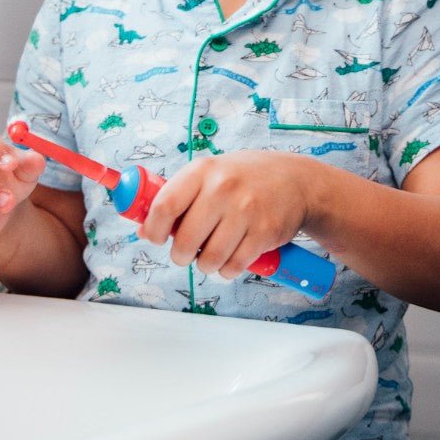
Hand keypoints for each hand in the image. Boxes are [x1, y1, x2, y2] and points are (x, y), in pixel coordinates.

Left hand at [139, 152, 313, 278]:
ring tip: (212, 253)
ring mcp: (245, 211)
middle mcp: (223, 188)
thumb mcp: (211, 174)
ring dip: (205, 265)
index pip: (164, 206)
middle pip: (184, 241)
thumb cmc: (246, 178)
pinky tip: (232, 255)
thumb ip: (179, 197)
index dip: (152, 229)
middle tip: (186, 252)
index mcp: (203, 171)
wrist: (297, 181)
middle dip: (180, 255)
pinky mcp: (263, 233)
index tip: (154, 237)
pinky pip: (233, 267)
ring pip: (208, 260)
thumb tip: (142, 229)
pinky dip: (227, 269)